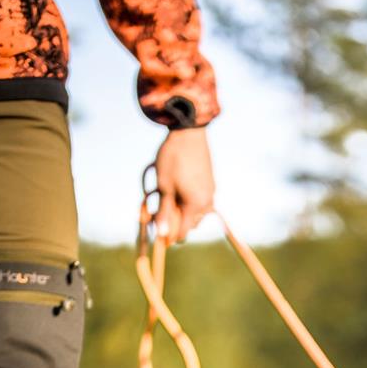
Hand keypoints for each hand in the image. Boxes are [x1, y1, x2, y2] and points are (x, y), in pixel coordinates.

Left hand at [154, 128, 215, 243]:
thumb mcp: (164, 186)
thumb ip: (164, 211)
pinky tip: (178, 191)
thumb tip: (161, 234)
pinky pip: (200, 202)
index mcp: (195, 205)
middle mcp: (207, 202)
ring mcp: (210, 193)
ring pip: (196, 214)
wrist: (189, 132)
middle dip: (175, 223)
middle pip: (190, 225)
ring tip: (167, 200)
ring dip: (182, 212)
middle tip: (158, 213)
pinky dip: (189, 202)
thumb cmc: (173, 158)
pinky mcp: (210, 184)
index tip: (155, 230)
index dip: (168, 235)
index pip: (182, 232)